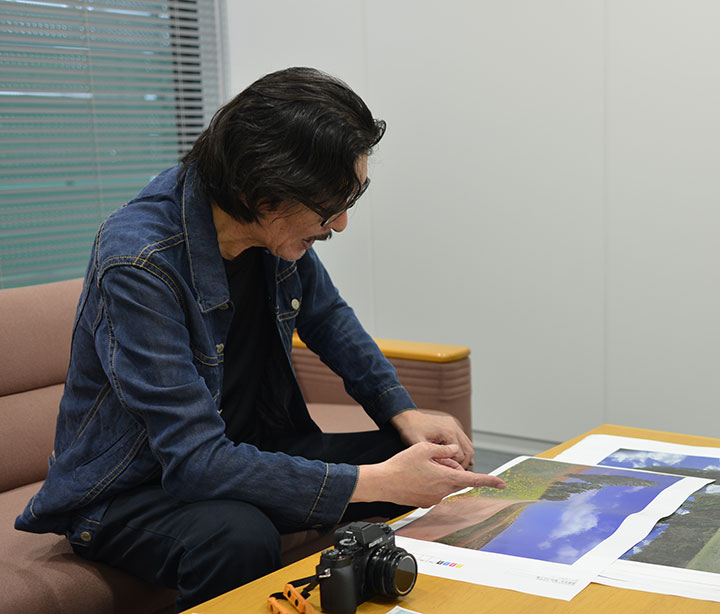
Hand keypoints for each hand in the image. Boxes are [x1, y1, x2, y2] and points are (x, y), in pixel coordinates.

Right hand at [351, 442, 505, 508]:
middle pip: (456, 478)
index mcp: (445, 478)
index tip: (501, 483)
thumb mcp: (424, 448)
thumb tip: (454, 451)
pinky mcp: (424, 502)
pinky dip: (431, 480)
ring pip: (445, 483)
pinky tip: (417, 474)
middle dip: (450, 467)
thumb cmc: (401, 466)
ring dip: (440, 473)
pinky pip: (434, 490)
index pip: (472, 480)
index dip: (489, 481)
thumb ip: (444, 449)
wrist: (382, 483)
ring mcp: (433, 499)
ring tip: (422, 465)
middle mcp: (442, 492)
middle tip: (434, 457)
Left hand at [390, 409, 474, 468]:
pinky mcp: (452, 426)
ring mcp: (454, 425)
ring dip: (464, 457)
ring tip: (455, 468)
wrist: (407, 418)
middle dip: (463, 463)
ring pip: (468, 445)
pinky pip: (463, 440)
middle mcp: (454, 427)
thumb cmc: (411, 430)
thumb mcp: (419, 446)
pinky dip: (462, 450)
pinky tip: (456, 459)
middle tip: (454, 473)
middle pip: (468, 451)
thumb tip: (444, 470)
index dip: (455, 467)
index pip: (460, 455)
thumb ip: (432, 456)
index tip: (449, 474)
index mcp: (448, 432)